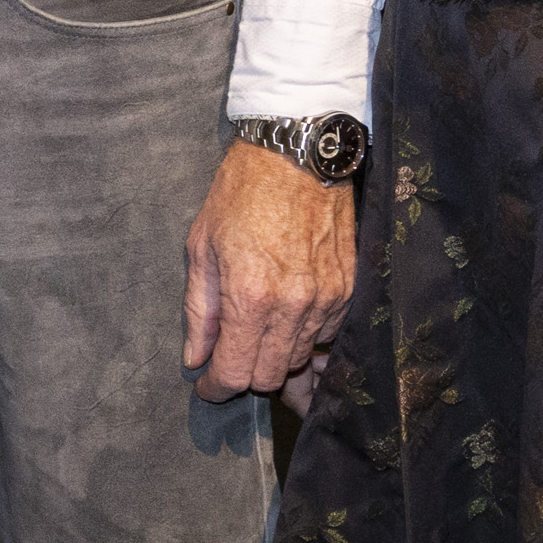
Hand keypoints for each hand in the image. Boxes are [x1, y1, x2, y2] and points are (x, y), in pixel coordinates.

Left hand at [182, 142, 355, 399]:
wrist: (296, 154)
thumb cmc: (240, 193)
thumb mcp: (202, 246)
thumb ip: (199, 309)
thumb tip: (195, 357)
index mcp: (249, 295)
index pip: (236, 372)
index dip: (216, 388)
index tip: (206, 385)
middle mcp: (293, 306)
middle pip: (271, 376)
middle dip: (245, 376)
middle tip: (227, 359)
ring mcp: (326, 300)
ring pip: (302, 360)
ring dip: (277, 358)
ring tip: (257, 339)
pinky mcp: (347, 290)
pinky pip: (327, 336)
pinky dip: (306, 338)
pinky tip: (287, 321)